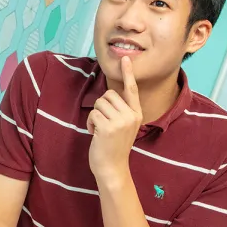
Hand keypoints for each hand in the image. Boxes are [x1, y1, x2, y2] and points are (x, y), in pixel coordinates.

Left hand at [88, 57, 141, 183]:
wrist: (113, 168)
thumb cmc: (114, 147)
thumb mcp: (124, 127)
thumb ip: (121, 111)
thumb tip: (109, 95)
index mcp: (136, 114)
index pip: (132, 89)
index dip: (128, 73)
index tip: (126, 58)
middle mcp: (131, 115)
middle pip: (109, 94)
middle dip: (101, 106)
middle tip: (103, 123)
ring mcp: (121, 121)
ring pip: (99, 103)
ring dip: (95, 116)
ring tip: (99, 130)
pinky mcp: (108, 127)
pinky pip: (93, 114)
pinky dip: (89, 124)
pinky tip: (95, 134)